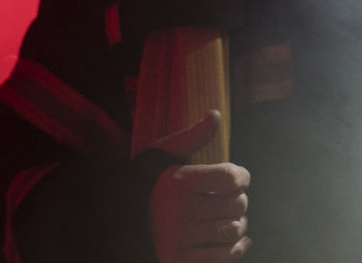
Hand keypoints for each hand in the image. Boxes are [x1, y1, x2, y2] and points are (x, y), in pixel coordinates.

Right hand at [149, 110, 251, 262]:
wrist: (119, 219)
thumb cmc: (148, 182)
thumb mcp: (164, 154)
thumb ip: (192, 136)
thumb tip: (215, 114)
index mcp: (179, 181)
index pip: (231, 178)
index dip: (242, 176)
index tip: (239, 177)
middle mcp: (180, 211)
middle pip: (236, 205)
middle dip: (240, 199)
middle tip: (232, 197)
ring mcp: (180, 238)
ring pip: (233, 230)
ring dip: (239, 223)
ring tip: (231, 217)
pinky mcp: (180, 259)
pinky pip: (223, 257)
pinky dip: (237, 248)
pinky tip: (237, 239)